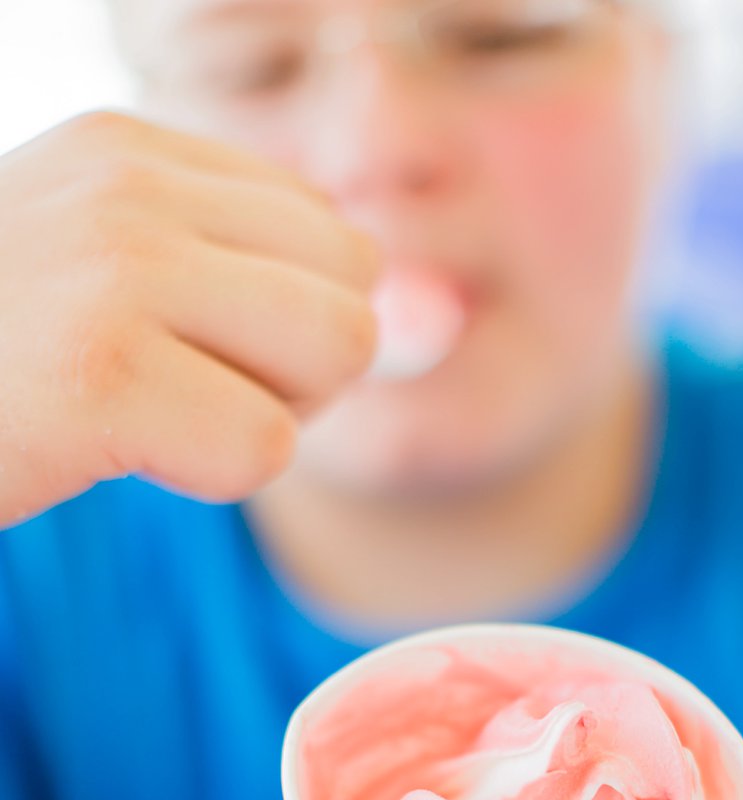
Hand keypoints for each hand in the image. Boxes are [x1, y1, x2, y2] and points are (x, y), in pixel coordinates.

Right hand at [0, 112, 378, 526]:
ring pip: (335, 356)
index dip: (290, 323)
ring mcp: (114, 269)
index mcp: (129, 149)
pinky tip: (106, 446)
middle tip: (179, 395)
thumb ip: (227, 266)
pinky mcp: (100, 374)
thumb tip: (418, 316)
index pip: (331, 236)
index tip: (185, 347)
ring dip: (261, 420)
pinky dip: (206, 475)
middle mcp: (128, 187)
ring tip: (148, 414)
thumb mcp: (91, 266)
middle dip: (299, 374)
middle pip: (356, 295)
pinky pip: (265, 449)